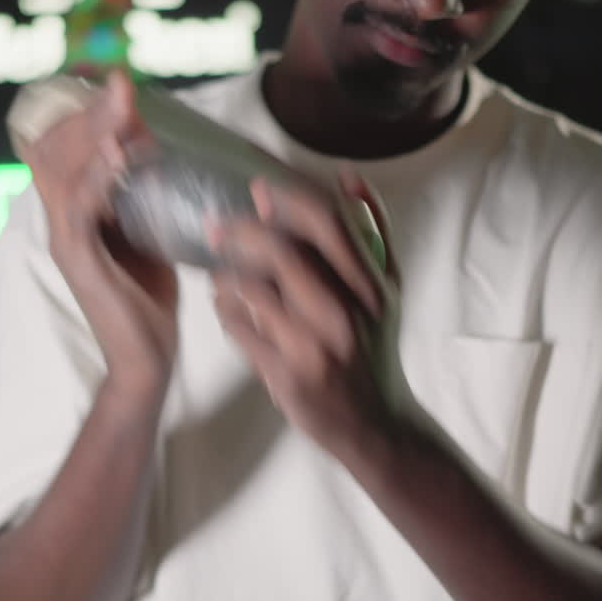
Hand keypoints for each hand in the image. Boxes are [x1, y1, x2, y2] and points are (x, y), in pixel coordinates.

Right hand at [23, 70, 178, 389]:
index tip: (124, 90)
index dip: (89, 115)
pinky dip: (97, 175)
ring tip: (123, 106)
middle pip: (57, 148)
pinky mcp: (77, 259)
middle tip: (124, 86)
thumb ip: (145, 197)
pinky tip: (119, 153)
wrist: (146, 361)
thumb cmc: (149, 301)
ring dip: (95, 133)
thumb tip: (158, 154)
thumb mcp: (151, 234)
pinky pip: (79, 206)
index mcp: (76, 213)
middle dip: (92, 113)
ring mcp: (65, 239)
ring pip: (64, 169)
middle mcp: (62, 220)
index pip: (65, 147)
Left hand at [210, 170, 408, 463]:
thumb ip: (372, 231)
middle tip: (215, 227)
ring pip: (254, 293)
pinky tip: (225, 308)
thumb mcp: (387, 290)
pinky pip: (242, 332)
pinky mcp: (288, 376)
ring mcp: (316, 347)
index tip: (256, 188)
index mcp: (371, 286)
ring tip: (218, 273)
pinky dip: (226, 313)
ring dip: (226, 276)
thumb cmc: (374, 348)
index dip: (287, 199)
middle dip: (241, 234)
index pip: (328, 225)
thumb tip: (348, 175)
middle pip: (284, 255)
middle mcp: (346, 313)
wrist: (375, 425)